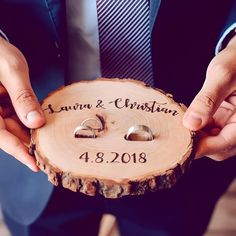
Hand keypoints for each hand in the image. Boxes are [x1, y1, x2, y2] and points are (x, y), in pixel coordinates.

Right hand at [0, 37, 44, 170]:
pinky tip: (41, 124)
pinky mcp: (3, 103)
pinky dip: (29, 121)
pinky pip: (15, 117)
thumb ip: (23, 97)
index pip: (1, 137)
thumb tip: (36, 122)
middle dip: (28, 145)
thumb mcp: (11, 71)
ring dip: (30, 134)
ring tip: (49, 141)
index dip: (18, 152)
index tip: (35, 165)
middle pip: (8, 134)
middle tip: (49, 154)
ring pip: (14, 127)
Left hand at [183, 35, 235, 160]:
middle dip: (197, 143)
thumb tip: (191, 124)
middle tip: (175, 134)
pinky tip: (188, 120)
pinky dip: (197, 129)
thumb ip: (207, 100)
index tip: (180, 146)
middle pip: (218, 147)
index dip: (202, 147)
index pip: (225, 143)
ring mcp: (233, 124)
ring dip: (196, 137)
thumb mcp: (222, 75)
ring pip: (213, 142)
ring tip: (179, 126)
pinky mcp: (225, 121)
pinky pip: (210, 132)